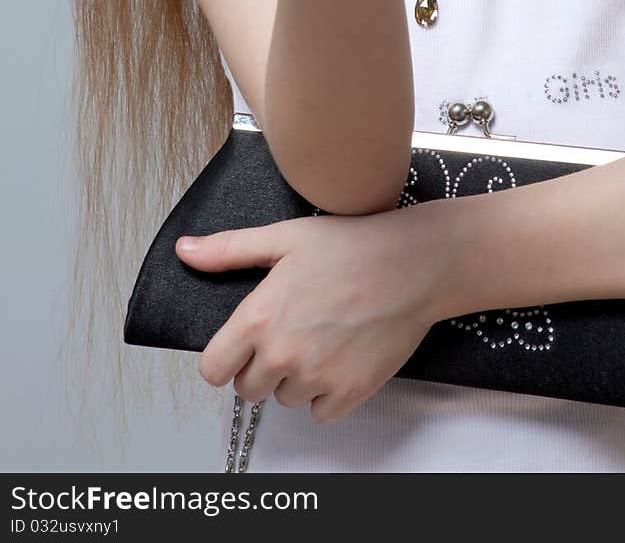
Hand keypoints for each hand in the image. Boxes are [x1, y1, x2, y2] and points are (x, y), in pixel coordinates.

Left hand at [175, 208, 437, 421]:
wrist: (413, 263)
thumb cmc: (353, 244)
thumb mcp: (286, 236)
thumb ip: (230, 250)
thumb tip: (185, 251)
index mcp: (259, 317)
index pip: (213, 369)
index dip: (225, 358)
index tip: (242, 347)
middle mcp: (282, 353)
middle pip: (248, 389)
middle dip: (262, 366)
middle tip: (292, 333)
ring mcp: (316, 377)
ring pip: (286, 399)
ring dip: (297, 379)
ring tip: (323, 339)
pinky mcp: (348, 393)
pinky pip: (320, 413)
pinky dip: (328, 393)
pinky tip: (342, 357)